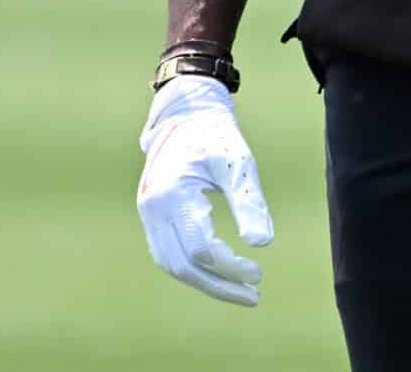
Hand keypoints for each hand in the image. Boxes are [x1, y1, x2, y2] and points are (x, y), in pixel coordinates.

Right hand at [136, 74, 274, 305]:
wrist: (185, 115)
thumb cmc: (216, 137)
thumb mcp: (238, 164)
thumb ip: (249, 202)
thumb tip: (263, 244)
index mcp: (173, 193)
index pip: (201, 247)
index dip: (231, 266)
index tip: (258, 273)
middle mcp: (153, 207)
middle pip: (182, 266)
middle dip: (218, 285)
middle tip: (254, 295)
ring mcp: (147, 213)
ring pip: (172, 265)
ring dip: (205, 282)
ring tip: (240, 290)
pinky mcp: (151, 216)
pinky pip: (167, 254)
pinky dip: (192, 268)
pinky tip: (219, 272)